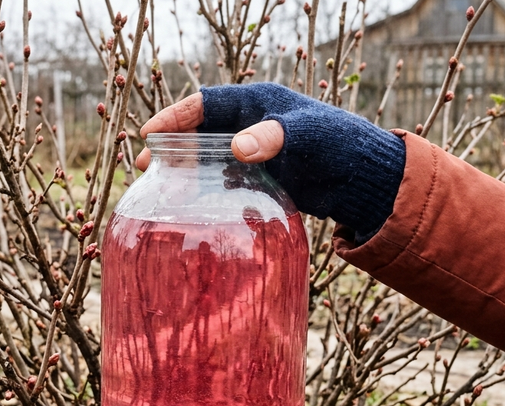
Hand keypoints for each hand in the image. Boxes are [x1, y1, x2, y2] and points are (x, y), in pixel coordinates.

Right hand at [132, 83, 405, 239]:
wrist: (362, 178)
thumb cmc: (337, 144)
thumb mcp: (305, 136)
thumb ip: (272, 138)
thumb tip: (237, 148)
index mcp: (255, 101)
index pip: (203, 104)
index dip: (173, 117)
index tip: (148, 134)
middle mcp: (249, 123)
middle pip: (198, 131)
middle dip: (170, 145)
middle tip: (142, 166)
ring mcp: (253, 151)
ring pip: (207, 156)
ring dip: (183, 168)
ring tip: (158, 186)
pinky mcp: (259, 176)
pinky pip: (223, 178)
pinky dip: (204, 187)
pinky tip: (190, 204)